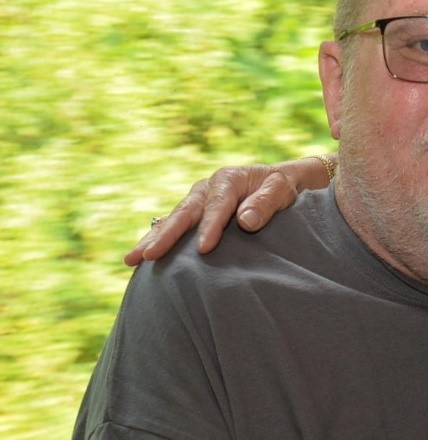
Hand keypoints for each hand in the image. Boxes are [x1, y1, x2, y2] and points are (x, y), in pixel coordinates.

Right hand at [125, 156, 333, 264]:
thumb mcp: (282, 190)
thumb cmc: (283, 186)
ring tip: (131, 259)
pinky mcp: (197, 211)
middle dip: (165, 236)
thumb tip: (245, 221)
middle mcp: (207, 187)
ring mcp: (199, 199)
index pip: (216, 207)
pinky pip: (175, 225)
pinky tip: (144, 257)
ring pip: (173, 220)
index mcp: (228, 179)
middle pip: (184, 213)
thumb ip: (266, 204)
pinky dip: (159, 238)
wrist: (282, 179)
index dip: (210, 228)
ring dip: (153, 239)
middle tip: (147, 256)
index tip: (204, 249)